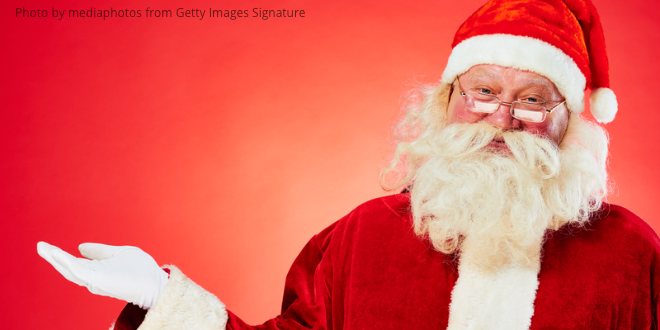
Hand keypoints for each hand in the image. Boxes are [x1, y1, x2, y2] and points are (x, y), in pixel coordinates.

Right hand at [37, 242, 168, 308]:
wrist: (154, 281)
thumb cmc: (141, 269)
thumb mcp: (118, 254)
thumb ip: (100, 251)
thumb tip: (81, 246)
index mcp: (98, 270)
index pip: (75, 263)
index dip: (61, 256)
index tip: (48, 247)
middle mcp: (94, 277)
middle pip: (68, 268)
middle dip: (53, 257)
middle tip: (40, 246)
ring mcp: (95, 280)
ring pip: (70, 270)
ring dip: (55, 258)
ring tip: (43, 248)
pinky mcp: (98, 280)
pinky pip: (78, 271)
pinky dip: (66, 262)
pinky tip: (56, 254)